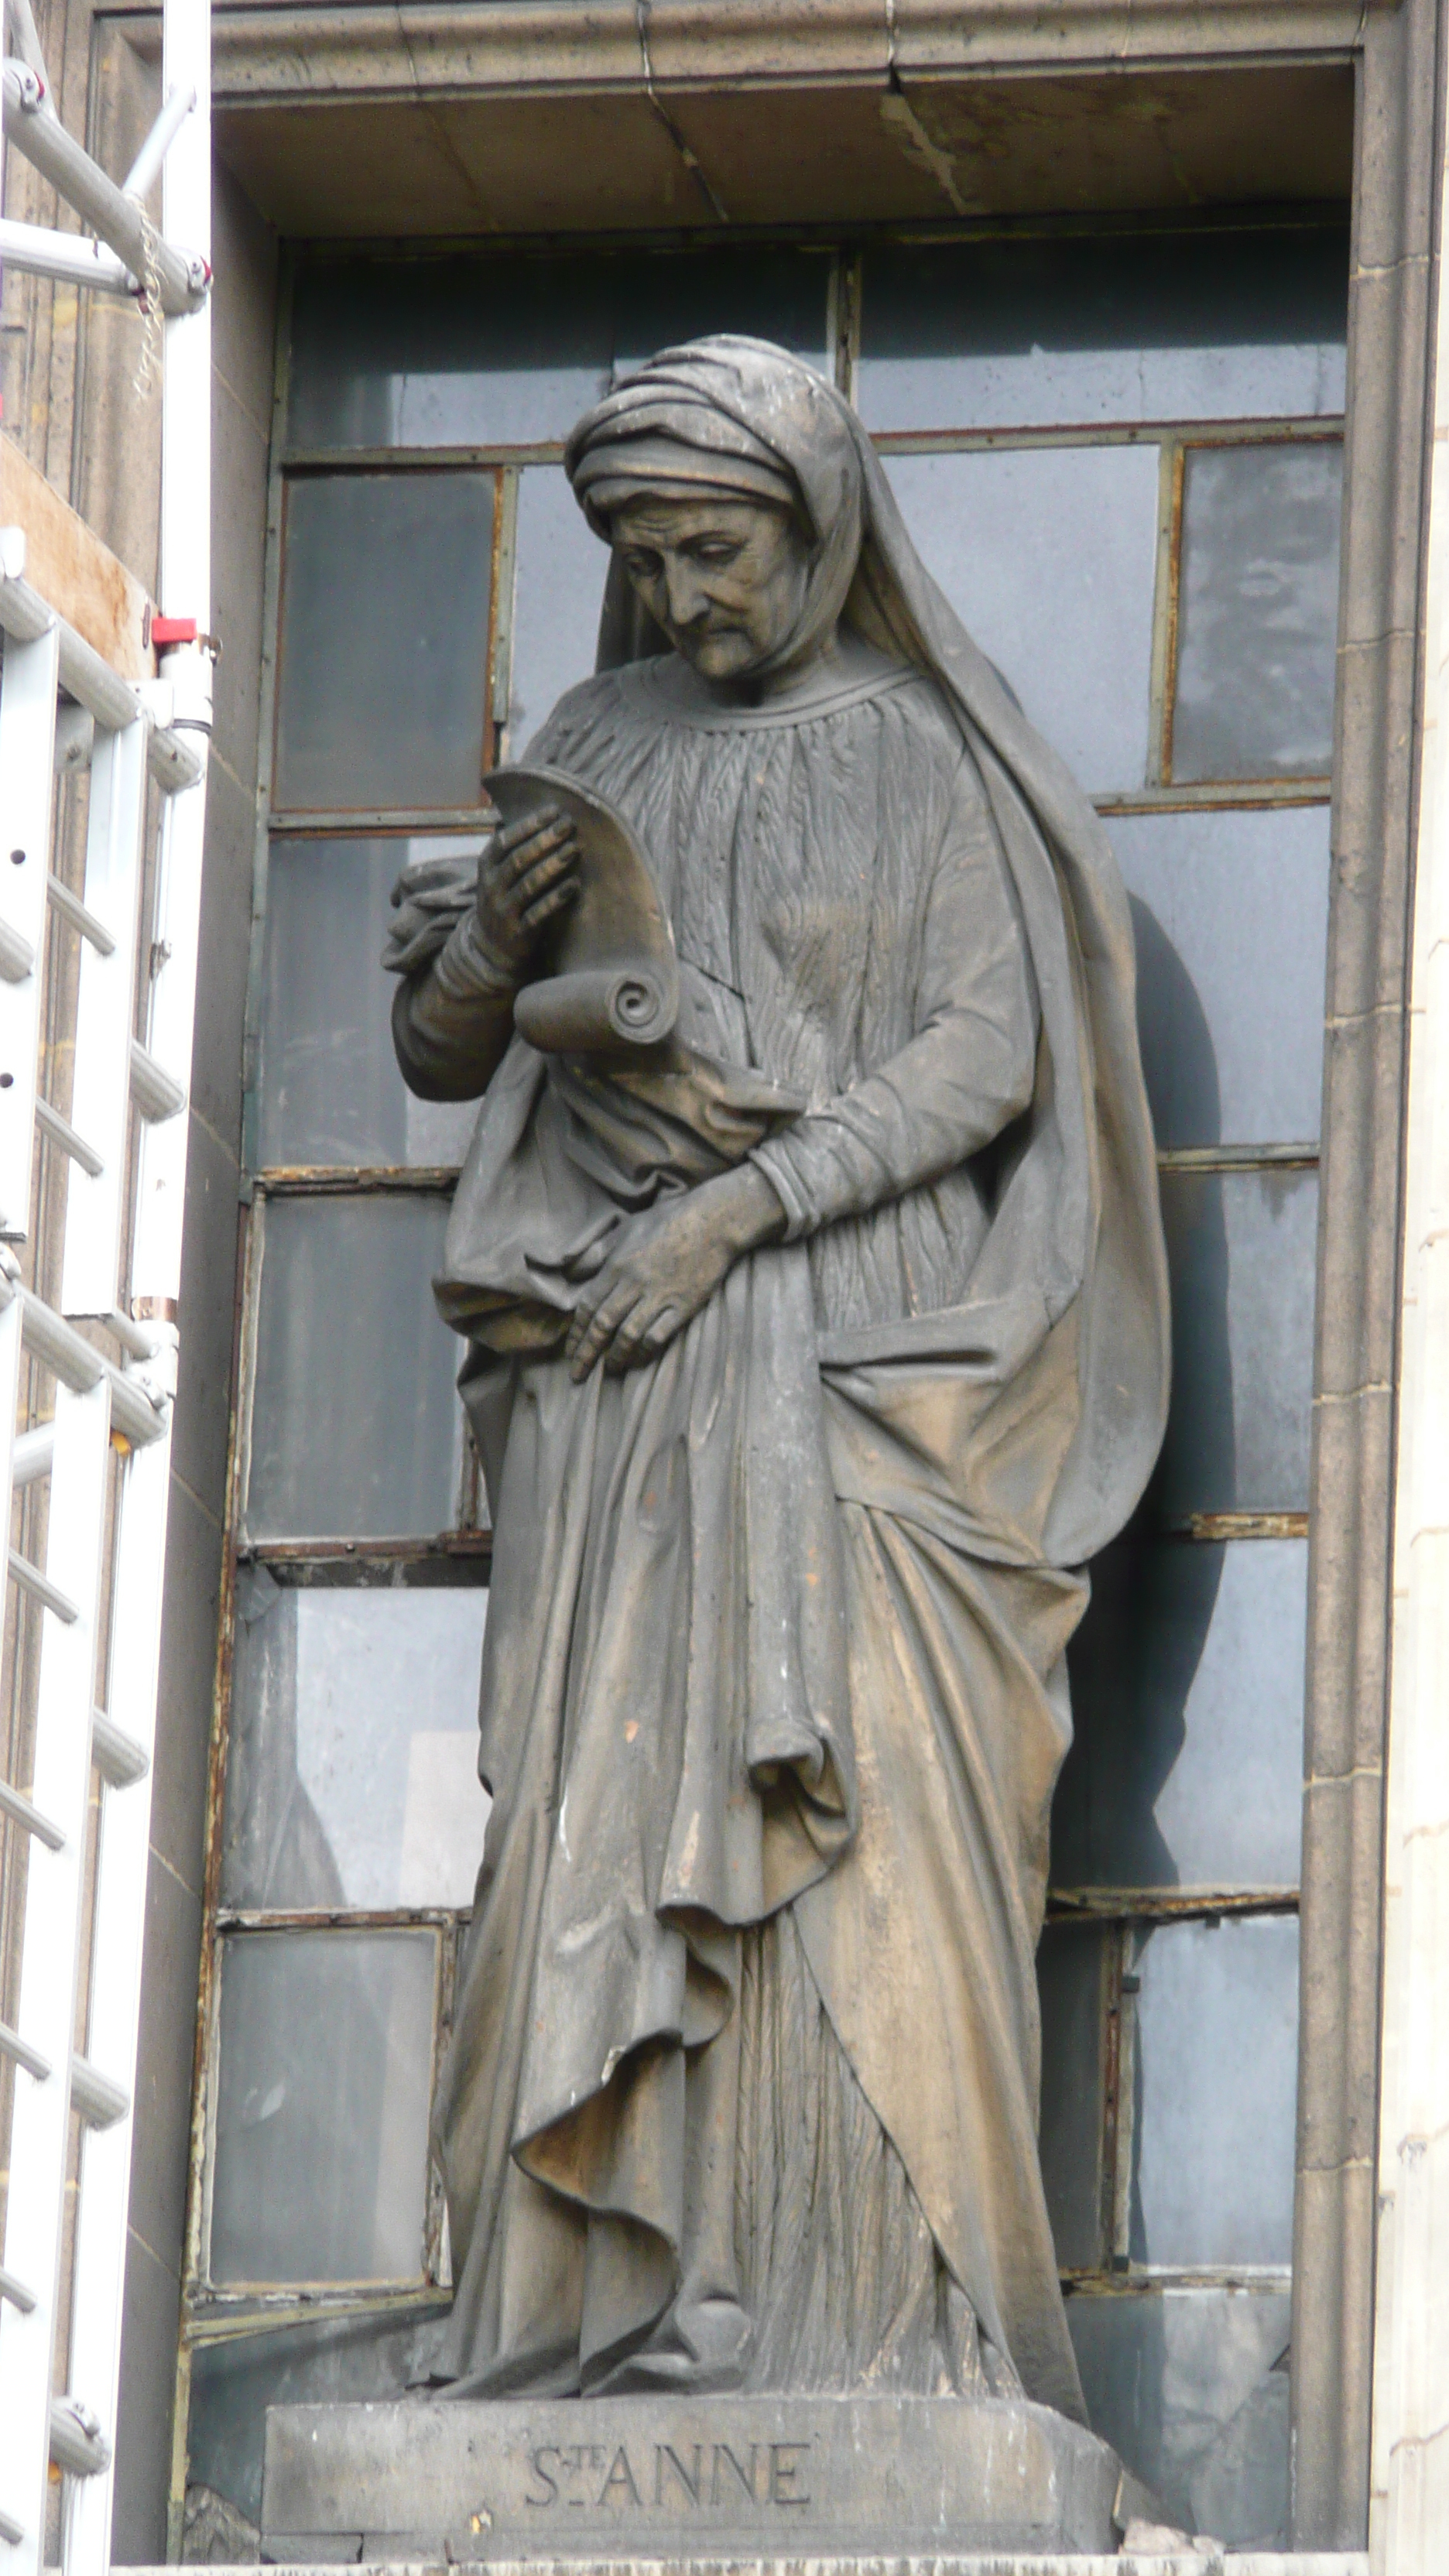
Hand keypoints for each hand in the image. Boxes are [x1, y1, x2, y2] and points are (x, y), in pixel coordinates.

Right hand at [475, 804, 579, 978]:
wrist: (492, 947)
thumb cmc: (504, 898)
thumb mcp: (497, 872)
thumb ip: (510, 846)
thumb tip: (528, 812)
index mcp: (486, 866)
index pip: (504, 840)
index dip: (529, 824)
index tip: (554, 810)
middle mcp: (491, 887)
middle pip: (518, 860)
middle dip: (544, 840)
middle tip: (568, 825)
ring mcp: (503, 911)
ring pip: (528, 885)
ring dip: (552, 865)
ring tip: (574, 849)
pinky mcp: (518, 932)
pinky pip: (539, 913)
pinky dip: (557, 899)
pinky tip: (575, 885)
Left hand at [565, 1165, 785, 1379]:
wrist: (712, 1220)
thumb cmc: (666, 1221)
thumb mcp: (624, 1228)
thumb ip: (596, 1252)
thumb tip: (570, 1272)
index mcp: (617, 1265)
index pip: (588, 1306)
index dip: (576, 1332)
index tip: (569, 1351)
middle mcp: (634, 1283)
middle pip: (603, 1325)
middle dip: (587, 1353)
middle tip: (577, 1375)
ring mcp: (660, 1295)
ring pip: (629, 1334)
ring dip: (616, 1356)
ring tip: (609, 1370)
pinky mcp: (684, 1305)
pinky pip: (659, 1335)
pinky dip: (646, 1351)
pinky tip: (639, 1359)